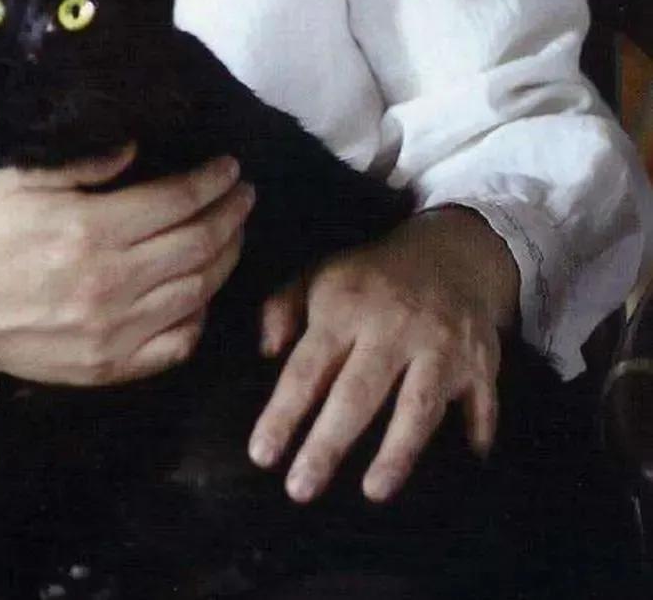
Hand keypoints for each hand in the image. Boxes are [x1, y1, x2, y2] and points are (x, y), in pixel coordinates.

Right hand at [0, 147, 253, 431]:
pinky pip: (178, 343)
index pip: (177, 201)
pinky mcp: (111, 366)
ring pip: (198, 292)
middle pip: (199, 244)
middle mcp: (112, 280)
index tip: (230, 167)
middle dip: (232, 214)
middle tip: (244, 195)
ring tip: (234, 233)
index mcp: (91, 228)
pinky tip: (204, 292)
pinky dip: (201, 315)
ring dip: (226, 258)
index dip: (212, 181)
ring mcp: (115, 329)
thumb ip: (82, 163)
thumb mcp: (20, 181)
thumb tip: (136, 147)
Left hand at [247, 206, 518, 503]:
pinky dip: (477, 428)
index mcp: (345, 308)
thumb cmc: (370, 279)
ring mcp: (440, 344)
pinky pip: (480, 402)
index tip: (261, 455)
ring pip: (419, 405)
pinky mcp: (481, 360)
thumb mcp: (317, 276)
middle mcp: (392, 326)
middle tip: (300, 489)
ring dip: (397, 451)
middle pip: (358, 392)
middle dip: (328, 443)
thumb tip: (266, 353)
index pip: (307, 367)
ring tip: (373, 491)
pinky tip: (469, 457)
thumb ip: (281, 308)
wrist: (447, 252)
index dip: (283, 412)